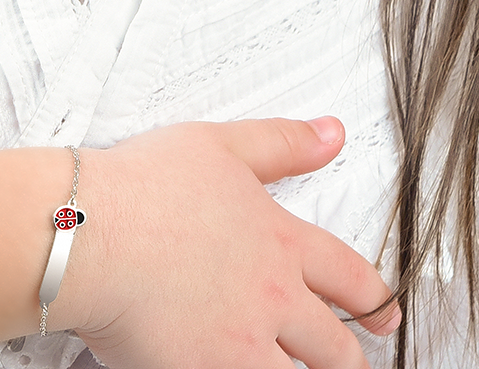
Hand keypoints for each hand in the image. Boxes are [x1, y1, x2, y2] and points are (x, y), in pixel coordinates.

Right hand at [58, 118, 398, 368]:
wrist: (93, 232)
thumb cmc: (144, 186)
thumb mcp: (219, 145)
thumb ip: (282, 143)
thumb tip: (333, 132)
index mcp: (279, 242)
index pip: (349, 276)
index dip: (375, 296)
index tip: (385, 311)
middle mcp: (273, 299)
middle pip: (336, 347)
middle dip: (349, 358)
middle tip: (351, 362)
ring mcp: (242, 345)